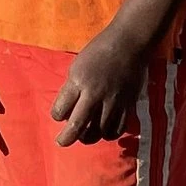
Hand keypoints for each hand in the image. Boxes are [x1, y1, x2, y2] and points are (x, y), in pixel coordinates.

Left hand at [52, 25, 148, 146]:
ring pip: (99, 132)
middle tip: (62, 142)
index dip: (56, 115)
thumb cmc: (99, 51)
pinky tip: (105, 131)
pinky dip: (109, 134)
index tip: (59, 115)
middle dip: (66, 138)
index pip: (60, 110)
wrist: (129, 43)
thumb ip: (72, 88)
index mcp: (78, 81)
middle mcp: (95, 94)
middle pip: (77, 126)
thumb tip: (68, 110)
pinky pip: (118, 128)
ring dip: (89, 137)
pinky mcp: (128, 104)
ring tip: (86, 135)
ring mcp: (113, 101)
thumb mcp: (78, 66)